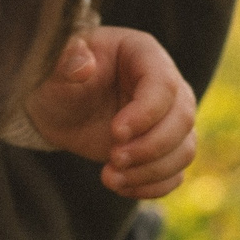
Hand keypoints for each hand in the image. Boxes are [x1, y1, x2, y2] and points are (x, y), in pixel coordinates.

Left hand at [23, 26, 198, 197]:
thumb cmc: (59, 80)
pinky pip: (175, 172)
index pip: (164, 85)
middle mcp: (166, 85)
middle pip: (183, 119)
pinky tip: (120, 185)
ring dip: (150, 170)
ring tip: (110, 177)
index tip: (116, 133)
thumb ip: (67, 62)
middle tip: (114, 158)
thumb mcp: (55, 69)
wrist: (58, 108)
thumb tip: (83, 63)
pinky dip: (152, 185)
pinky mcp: (165, 148)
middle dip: (150, 146)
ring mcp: (169, 118)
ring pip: (184, 149)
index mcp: (143, 54)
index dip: (146, 113)